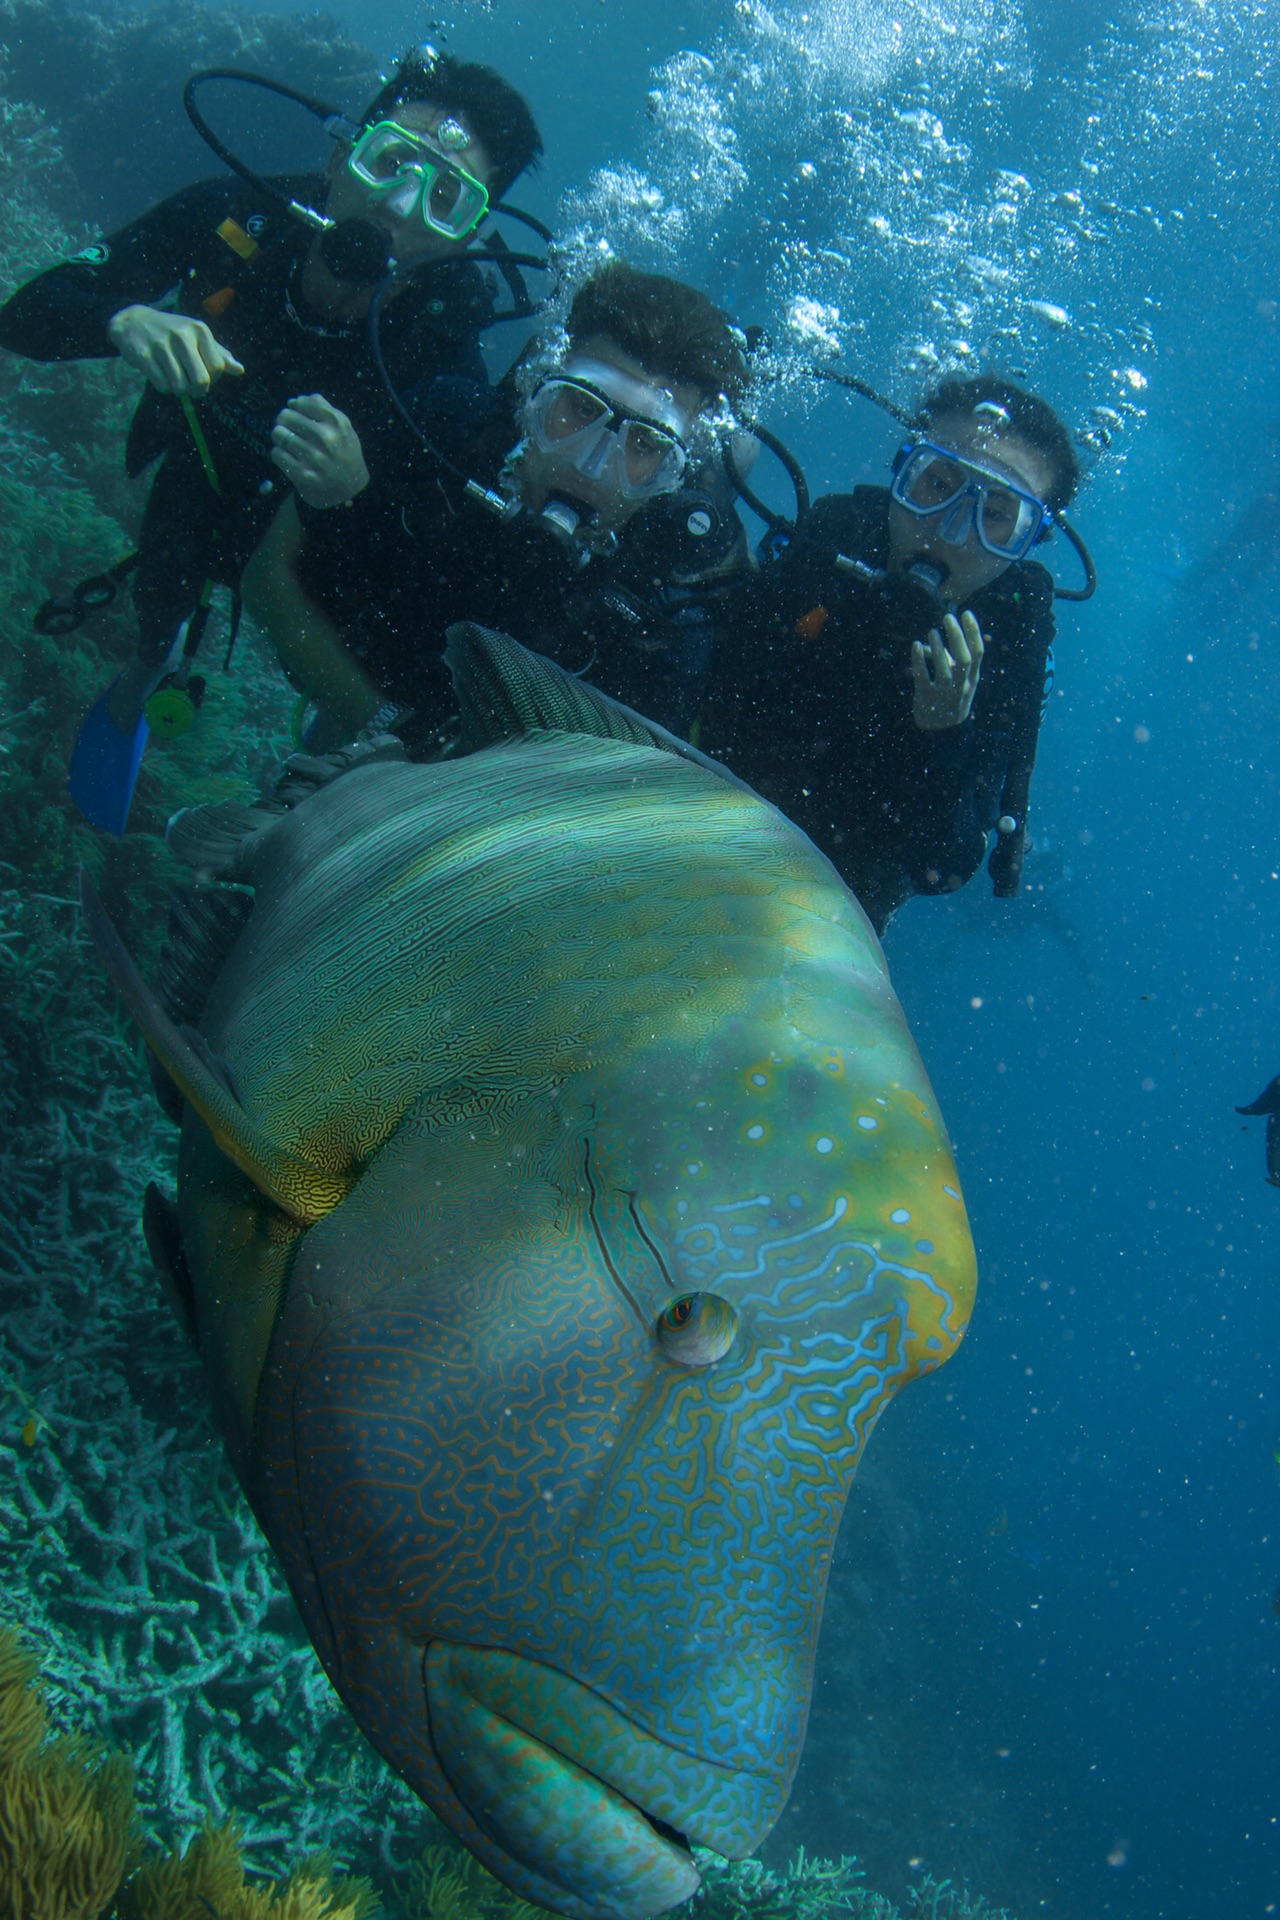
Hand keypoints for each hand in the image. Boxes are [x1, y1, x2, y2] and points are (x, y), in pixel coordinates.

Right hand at [106, 305, 243, 395]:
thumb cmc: (171, 332)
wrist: (133, 322)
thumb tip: (239, 370)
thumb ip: (218, 353)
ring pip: (181, 386)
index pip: (218, 368)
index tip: (204, 377)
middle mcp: (182, 335)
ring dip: (179, 389)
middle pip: (201, 381)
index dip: (213, 380)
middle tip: (191, 387)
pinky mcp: (145, 356)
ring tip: (174, 378)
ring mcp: (162, 345)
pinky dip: (164, 387)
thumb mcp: (196, 336)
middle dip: (197, 391)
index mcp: (199, 330)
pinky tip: (160, 374)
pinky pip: (163, 386)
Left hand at [270, 394, 369, 508]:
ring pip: (279, 434)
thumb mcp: (344, 428)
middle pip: (286, 416)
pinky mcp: (302, 473)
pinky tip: (286, 455)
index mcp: (336, 423)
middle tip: (285, 426)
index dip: (295, 406)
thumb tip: (294, 401)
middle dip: (283, 420)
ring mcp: (313, 457)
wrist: (352, 491)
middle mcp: (325, 438)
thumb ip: (323, 408)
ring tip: (286, 441)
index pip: (302, 403)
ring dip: (279, 437)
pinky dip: (278, 453)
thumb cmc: (345, 454)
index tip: (295, 412)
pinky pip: (277, 454)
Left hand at [910, 610, 984, 729]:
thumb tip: (932, 642)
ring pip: (944, 669)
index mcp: (972, 679)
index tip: (966, 613)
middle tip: (947, 617)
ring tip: (932, 631)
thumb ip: (949, 660)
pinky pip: (923, 677)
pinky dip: (919, 660)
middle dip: (956, 635)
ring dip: (938, 647)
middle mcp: (961, 686)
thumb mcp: (959, 681)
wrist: (943, 732)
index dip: (973, 632)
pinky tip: (917, 645)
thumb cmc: (951, 698)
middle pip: (963, 658)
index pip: (977, 653)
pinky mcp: (927, 699)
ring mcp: (945, 694)